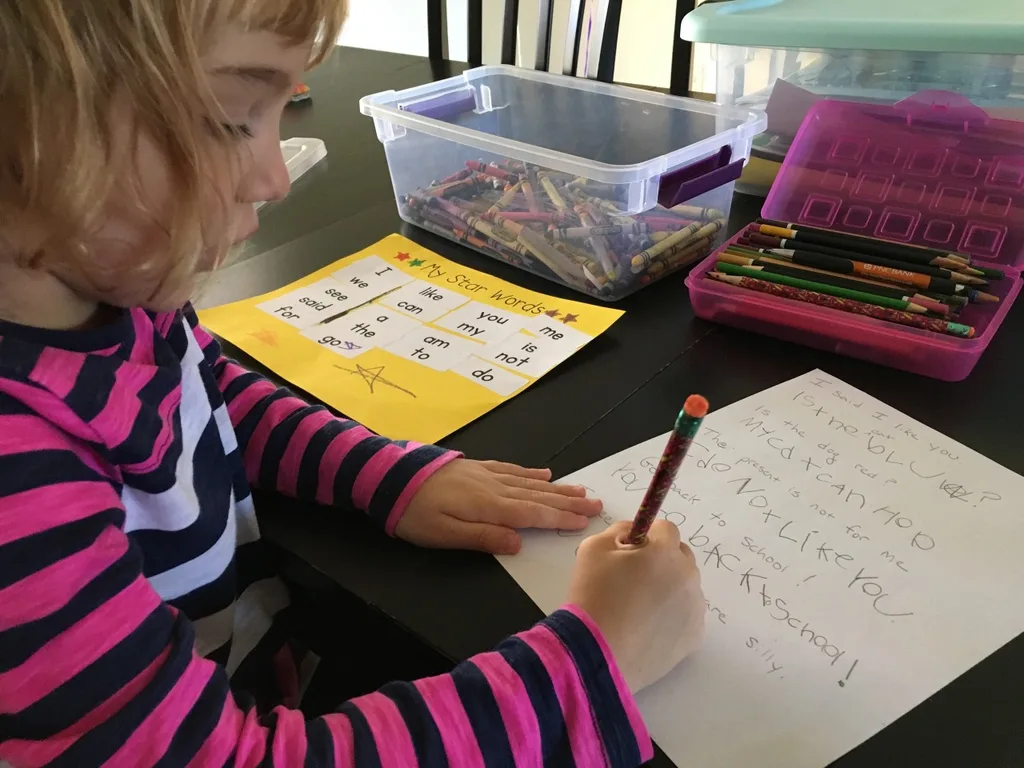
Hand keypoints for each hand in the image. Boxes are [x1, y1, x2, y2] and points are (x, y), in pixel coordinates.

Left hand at [395, 459, 601, 554]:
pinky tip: (543, 474)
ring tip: (579, 490)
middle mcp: (493, 488)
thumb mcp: (444, 535)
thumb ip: (482, 537)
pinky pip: (511, 469)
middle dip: (568, 502)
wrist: (389, 477)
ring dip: (556, 488)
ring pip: (528, 483)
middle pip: (537, 497)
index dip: (560, 519)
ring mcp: (485, 475)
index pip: (532, 515)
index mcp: (488, 507)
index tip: (585, 521)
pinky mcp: (475, 468)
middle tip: (595, 504)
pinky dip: (530, 473)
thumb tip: (518, 543)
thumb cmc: (413, 513)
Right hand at [568, 520, 704, 693]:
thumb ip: (618, 531)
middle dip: (662, 560)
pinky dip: (673, 616)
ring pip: (685, 587)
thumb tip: (634, 533)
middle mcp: (688, 576)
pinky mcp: (695, 636)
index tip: (630, 550)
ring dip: (669, 588)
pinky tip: (648, 628)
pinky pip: (687, 615)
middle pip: (681, 556)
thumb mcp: (593, 549)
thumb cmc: (594, 596)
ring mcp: (695, 608)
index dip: (648, 536)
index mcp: (665, 552)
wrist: (599, 653)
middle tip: (634, 579)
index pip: (666, 529)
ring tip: (639, 608)